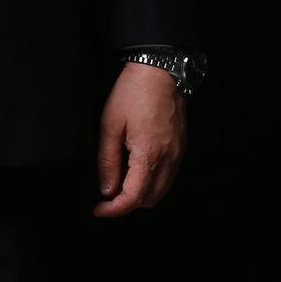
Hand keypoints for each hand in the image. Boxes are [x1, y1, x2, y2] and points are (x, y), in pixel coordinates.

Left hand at [93, 62, 186, 216]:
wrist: (159, 71)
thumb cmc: (134, 93)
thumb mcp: (110, 125)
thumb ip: (108, 161)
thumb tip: (107, 189)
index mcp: (148, 154)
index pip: (133, 198)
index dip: (114, 210)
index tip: (100, 210)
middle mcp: (168, 159)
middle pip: (149, 200)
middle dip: (127, 203)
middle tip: (107, 194)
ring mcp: (177, 155)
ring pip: (160, 191)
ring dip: (140, 194)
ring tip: (120, 182)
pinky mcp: (180, 148)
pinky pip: (168, 177)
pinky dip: (152, 182)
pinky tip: (136, 170)